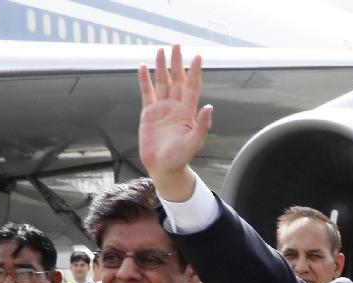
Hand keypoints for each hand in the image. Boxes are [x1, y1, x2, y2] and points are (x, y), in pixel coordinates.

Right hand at [138, 45, 212, 200]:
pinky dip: (145, 81)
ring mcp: (162, 109)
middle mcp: (175, 107)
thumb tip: (209, 106)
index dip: (195, 72)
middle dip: (176, 62)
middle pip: (177, 79)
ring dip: (161, 67)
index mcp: (187, 112)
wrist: (163, 168)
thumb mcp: (194, 142)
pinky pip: (147, 93)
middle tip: (176, 45)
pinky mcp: (148, 114)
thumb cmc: (180, 158)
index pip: (192, 87)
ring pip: (162, 83)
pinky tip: (143, 68)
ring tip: (161, 51)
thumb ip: (202, 125)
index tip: (198, 57)